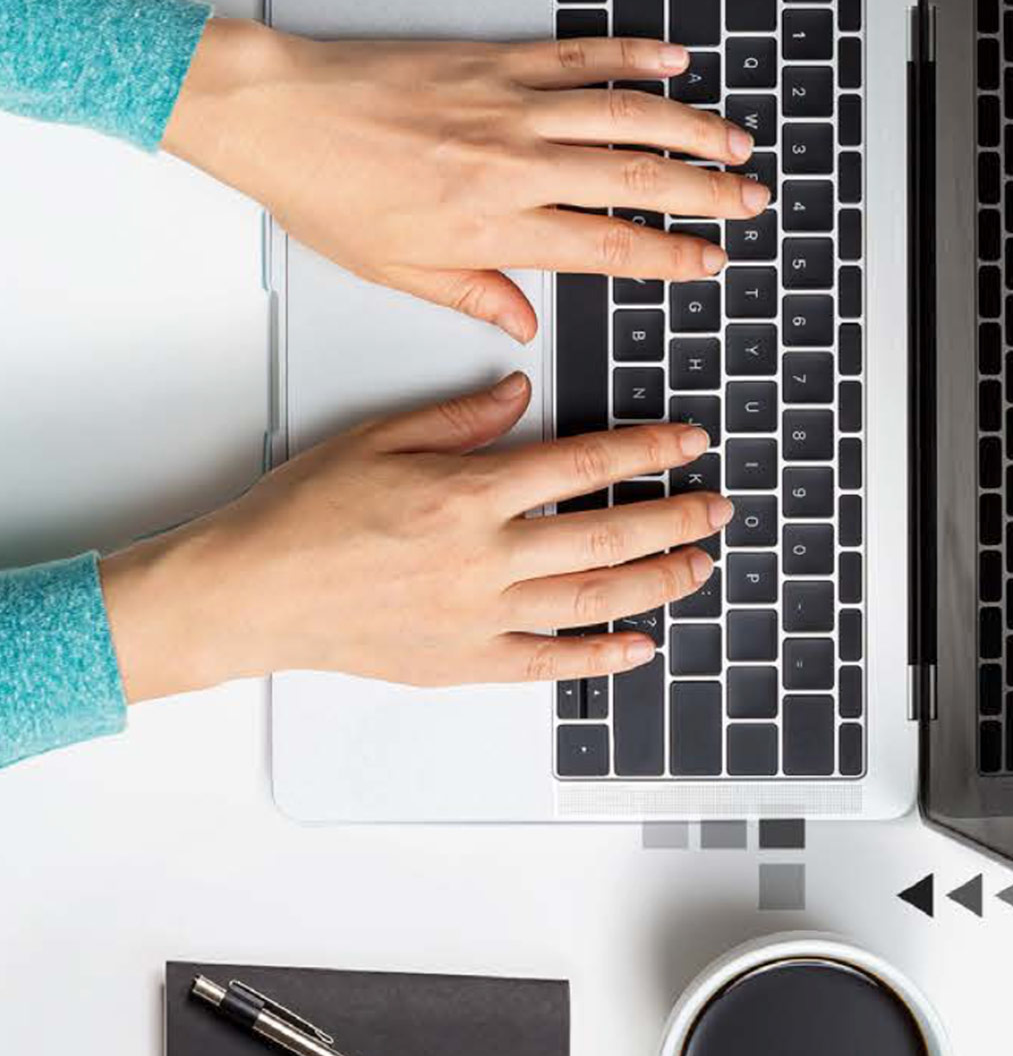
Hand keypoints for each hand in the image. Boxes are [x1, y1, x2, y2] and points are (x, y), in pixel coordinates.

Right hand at [98, 375, 731, 701]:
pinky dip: (602, 658)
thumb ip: (460, 418)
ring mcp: (481, 616)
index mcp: (469, 494)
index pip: (584, 466)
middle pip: (607, 535)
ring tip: (698, 567)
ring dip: (657, 583)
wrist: (252, 592)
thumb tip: (521, 391)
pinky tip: (640, 647)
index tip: (688, 443)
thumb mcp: (378, 438)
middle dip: (675, 519)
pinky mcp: (466, 662)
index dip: (648, 452)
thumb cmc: (304, 516)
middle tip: (717, 509)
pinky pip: (551, 664)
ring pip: (593, 599)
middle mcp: (486, 558)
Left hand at [162, 19, 767, 339]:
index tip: (709, 262)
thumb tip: (523, 328)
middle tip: (750, 200)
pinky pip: (578, 56)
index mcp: (495, 226)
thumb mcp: (399, 272)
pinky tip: (672, 62)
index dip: (670, 257)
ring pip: (623, 115)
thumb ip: (475, 296)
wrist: (277, 113)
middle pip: (635, 179)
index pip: (608, 247)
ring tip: (734, 141)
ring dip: (689, 127)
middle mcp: (515, 164)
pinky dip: (631, 56)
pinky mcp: (494, 60)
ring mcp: (510, 104)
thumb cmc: (327, 192)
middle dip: (705, 193)